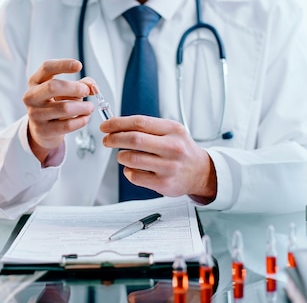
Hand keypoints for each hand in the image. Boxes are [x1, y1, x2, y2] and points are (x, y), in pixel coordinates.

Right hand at [23, 59, 94, 161]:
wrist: (43, 128)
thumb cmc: (56, 103)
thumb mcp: (66, 90)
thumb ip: (82, 84)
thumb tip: (92, 86)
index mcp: (35, 81)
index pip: (46, 67)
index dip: (63, 65)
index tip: (79, 65)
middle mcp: (31, 96)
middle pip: (53, 87)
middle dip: (75, 88)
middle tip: (87, 91)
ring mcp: (35, 114)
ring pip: (64, 108)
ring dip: (83, 107)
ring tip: (89, 107)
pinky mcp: (42, 130)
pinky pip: (67, 125)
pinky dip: (81, 121)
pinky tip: (85, 118)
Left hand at [100, 116, 216, 201]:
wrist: (200, 171)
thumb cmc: (181, 149)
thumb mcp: (171, 131)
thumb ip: (148, 127)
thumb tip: (117, 125)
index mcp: (173, 130)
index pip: (139, 122)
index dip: (118, 123)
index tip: (106, 125)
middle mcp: (172, 147)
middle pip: (133, 139)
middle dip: (114, 138)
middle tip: (107, 140)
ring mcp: (168, 166)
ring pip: (131, 158)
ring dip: (120, 156)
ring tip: (122, 155)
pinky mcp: (163, 183)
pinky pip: (135, 176)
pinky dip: (128, 171)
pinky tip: (132, 168)